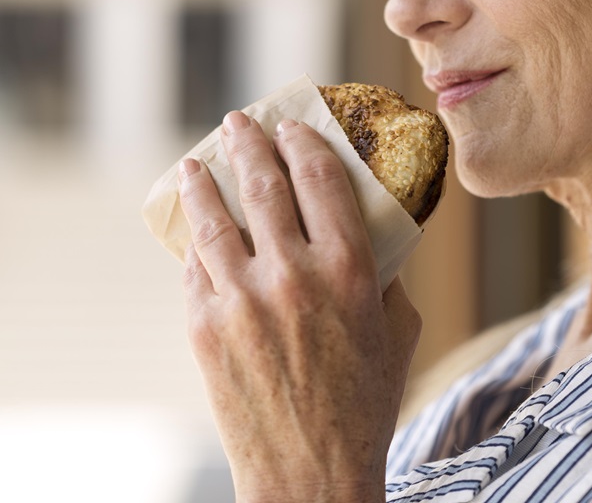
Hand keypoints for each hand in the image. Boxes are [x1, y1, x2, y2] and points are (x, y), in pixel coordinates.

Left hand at [178, 111, 420, 502]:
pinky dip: (197, 248)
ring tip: (195, 164)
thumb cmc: (365, 404)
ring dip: (203, 183)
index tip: (292, 127)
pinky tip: (196, 237)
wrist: (310, 473)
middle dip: (248, 144)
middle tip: (238, 123)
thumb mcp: (396, 333)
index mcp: (347, 268)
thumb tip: (367, 235)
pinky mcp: (205, 329)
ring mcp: (241, 300)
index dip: (304, 142)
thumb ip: (383, 277)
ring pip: (214, 221)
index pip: (319, 179)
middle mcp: (292, 274)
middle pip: (262, 185)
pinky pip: (196, 272)